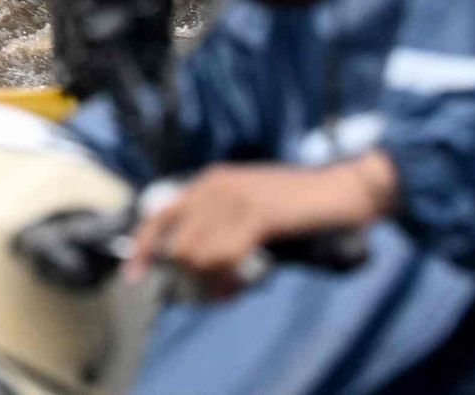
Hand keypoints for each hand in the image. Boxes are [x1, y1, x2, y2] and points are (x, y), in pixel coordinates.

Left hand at [123, 155, 397, 297]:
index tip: (134, 278)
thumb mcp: (248, 210)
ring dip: (212, 282)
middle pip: (180, 247)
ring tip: (231, 289)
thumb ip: (220, 229)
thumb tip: (193, 267)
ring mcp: (236, 198)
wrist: (340, 191)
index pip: (159, 217)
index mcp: (208, 182)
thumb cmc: (297, 206)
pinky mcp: (258, 215)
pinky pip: (226, 256)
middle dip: (192, 278)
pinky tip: (239, 284)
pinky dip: (229, 278)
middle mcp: (215, 186)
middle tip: (218, 292)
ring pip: (199, 256)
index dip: (142, 249)